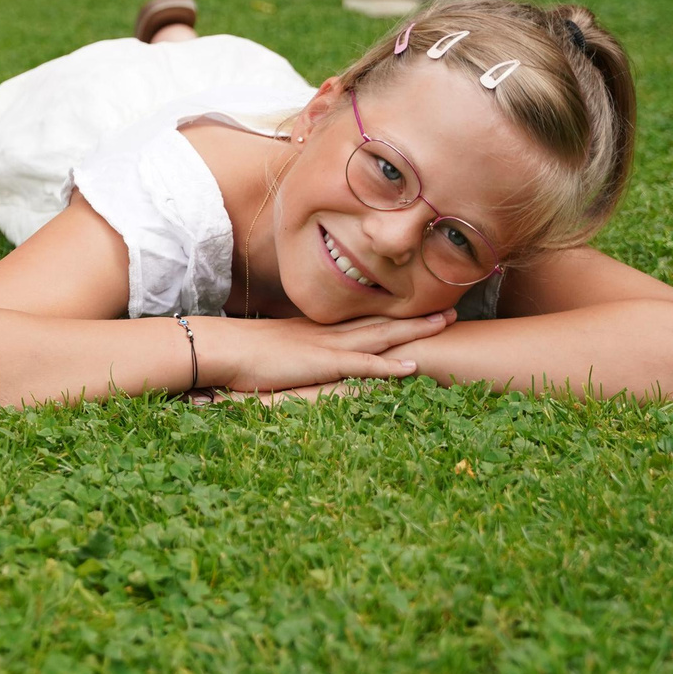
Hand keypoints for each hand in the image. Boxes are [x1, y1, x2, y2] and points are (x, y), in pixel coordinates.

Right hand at [195, 309, 451, 393]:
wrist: (220, 346)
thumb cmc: (240, 349)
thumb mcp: (275, 347)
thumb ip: (295, 350)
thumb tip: (302, 356)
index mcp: (319, 329)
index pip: (364, 318)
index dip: (395, 313)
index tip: (421, 307)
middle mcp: (328, 332)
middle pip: (381, 321)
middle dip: (417, 316)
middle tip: (451, 307)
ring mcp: (326, 346)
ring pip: (380, 336)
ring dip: (415, 330)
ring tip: (446, 323)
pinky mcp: (319, 364)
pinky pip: (361, 366)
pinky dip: (388, 366)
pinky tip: (413, 366)